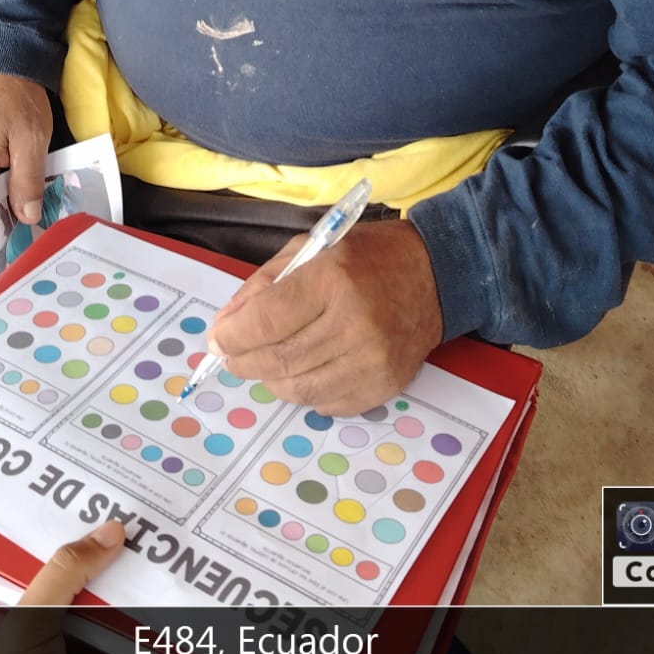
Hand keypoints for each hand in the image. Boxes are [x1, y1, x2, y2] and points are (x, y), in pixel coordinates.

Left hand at [211, 222, 444, 414]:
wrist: (436, 275)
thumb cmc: (368, 257)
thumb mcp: (310, 249)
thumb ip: (263, 286)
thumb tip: (224, 326)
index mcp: (333, 279)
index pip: (266, 320)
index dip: (232, 336)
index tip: (217, 340)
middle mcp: (354, 322)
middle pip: (279, 359)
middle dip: (243, 361)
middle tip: (232, 356)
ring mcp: (373, 360)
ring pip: (299, 389)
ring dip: (271, 380)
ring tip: (265, 364)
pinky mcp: (385, 385)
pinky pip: (327, 404)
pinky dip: (304, 393)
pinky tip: (302, 373)